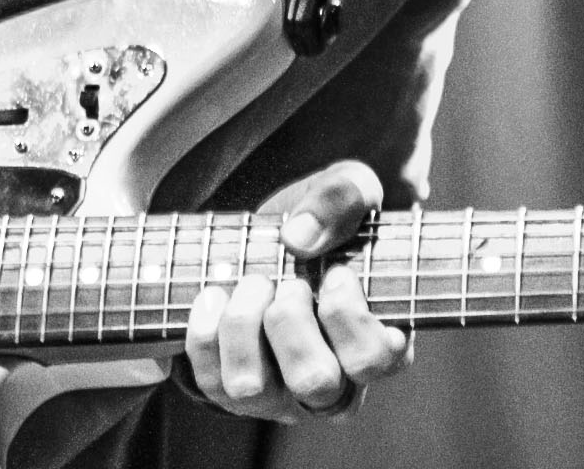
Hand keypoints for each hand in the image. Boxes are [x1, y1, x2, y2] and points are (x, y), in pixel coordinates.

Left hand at [182, 159, 411, 421]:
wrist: (274, 240)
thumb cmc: (327, 221)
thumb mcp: (348, 188)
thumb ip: (342, 198)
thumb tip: (299, 237)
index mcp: (378, 342)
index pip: (372, 360)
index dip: (349, 317)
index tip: (336, 272)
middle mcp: (333, 382)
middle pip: (314, 383)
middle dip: (290, 321)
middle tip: (289, 282)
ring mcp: (280, 394)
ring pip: (252, 389)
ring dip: (242, 326)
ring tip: (251, 284)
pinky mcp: (233, 391)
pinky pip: (210, 380)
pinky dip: (206, 333)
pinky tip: (216, 294)